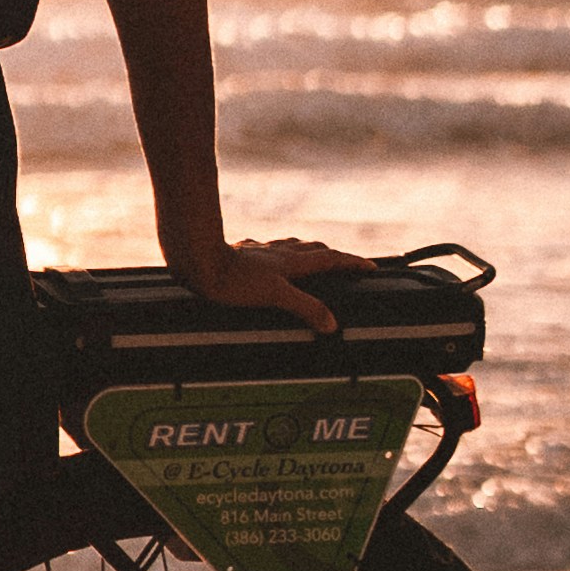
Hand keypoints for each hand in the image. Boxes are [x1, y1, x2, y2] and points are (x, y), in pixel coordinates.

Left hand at [163, 232, 345, 332]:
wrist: (199, 261)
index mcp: (292, 261)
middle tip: (345, 265)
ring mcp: (260, 252)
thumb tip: (332, 324)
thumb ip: (305, 307)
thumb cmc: (234, 280)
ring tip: (312, 260)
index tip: (370, 266)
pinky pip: (268, 251)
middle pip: (314, 249)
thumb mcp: (275, 295)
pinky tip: (268, 259)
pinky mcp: (243, 253)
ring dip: (307, 252)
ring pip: (291, 247)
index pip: (331, 258)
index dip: (352, 262)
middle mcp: (279, 253)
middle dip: (333, 256)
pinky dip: (278, 255)